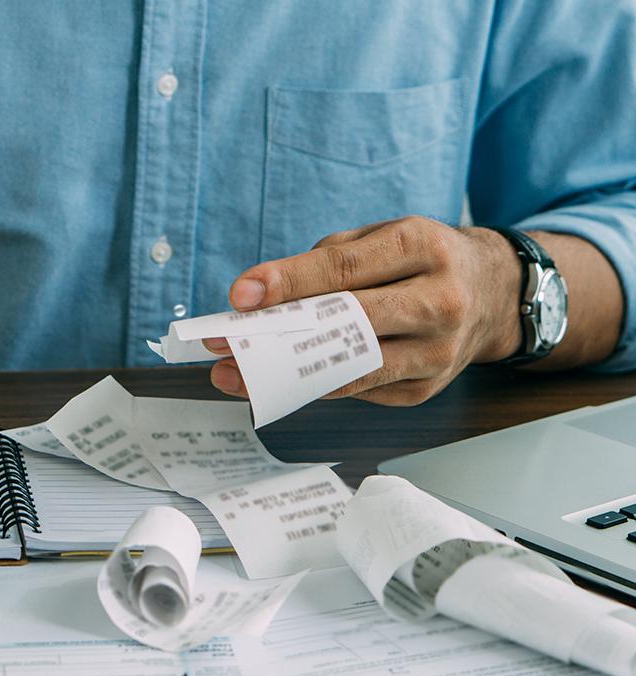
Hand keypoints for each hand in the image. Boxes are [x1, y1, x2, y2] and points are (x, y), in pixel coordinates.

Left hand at [207, 217, 523, 404]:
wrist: (494, 294)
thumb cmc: (421, 260)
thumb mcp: (382, 237)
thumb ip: (325, 261)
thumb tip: (261, 300)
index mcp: (424, 247)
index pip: (346, 269)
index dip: (289, 282)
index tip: (240, 295)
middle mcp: (439, 301)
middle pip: (348, 324)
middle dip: (279, 337)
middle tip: (226, 345)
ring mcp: (437, 353)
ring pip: (352, 370)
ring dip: (287, 376)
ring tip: (237, 376)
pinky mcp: (425, 389)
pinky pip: (358, 392)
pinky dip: (315, 387)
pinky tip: (278, 382)